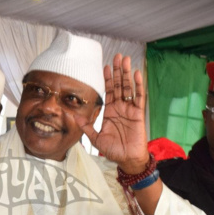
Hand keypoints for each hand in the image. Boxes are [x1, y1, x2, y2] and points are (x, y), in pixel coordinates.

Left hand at [76, 53, 149, 173]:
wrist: (127, 159)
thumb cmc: (113, 150)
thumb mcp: (95, 138)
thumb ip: (86, 127)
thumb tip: (74, 117)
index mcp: (110, 111)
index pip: (109, 91)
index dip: (107, 79)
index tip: (104, 67)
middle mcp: (120, 107)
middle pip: (119, 85)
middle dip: (118, 71)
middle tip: (117, 56)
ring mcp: (130, 109)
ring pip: (129, 87)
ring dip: (127, 73)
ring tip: (125, 60)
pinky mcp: (138, 113)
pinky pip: (139, 97)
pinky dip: (138, 85)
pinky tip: (137, 73)